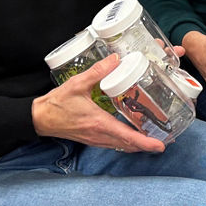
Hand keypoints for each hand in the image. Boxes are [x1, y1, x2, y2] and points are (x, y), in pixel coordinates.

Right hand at [32, 55, 163, 152]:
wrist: (39, 119)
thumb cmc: (56, 104)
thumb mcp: (77, 84)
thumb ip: (97, 71)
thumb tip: (116, 59)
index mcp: (99, 124)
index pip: (127, 138)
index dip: (145, 143)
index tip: (160, 145)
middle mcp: (100, 136)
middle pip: (130, 146)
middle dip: (149, 144)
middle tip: (166, 140)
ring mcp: (96, 140)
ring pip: (123, 146)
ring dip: (139, 145)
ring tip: (155, 138)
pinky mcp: (93, 139)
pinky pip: (115, 144)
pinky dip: (127, 142)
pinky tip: (134, 134)